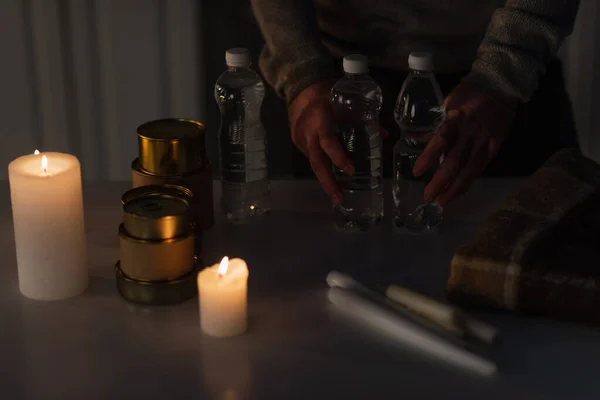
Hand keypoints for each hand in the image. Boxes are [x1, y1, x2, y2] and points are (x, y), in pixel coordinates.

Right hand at [288, 80, 353, 204]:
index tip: (350, 170)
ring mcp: (300, 139)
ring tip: (338, 194)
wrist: (300, 90)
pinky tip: (330, 176)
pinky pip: (312, 158)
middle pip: (316, 162)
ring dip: (326, 179)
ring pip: (314, 163)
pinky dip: (322, 167)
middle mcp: (308, 132)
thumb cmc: (328, 94)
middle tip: (339, 198)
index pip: (328, 142)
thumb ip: (364, 118)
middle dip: (328, 183)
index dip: (338, 157)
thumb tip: (384, 135)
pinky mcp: (297, 143)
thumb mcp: (346, 101)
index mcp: (320, 119)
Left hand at [412, 81, 515, 205]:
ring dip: (455, 188)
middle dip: (441, 181)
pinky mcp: (495, 146)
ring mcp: (485, 140)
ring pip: (470, 170)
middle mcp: (471, 132)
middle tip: (427, 196)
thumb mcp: (448, 102)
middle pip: (455, 161)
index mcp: (456, 118)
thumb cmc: (469, 92)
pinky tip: (457, 192)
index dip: (429, 157)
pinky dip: (468, 181)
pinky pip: (480, 168)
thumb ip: (436, 123)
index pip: (441, 140)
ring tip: (441, 201)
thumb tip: (416, 139)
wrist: (502, 84)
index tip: (417, 172)